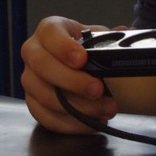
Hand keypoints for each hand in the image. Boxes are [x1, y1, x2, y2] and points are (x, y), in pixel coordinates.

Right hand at [20, 17, 116, 133]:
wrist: (77, 66)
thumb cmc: (85, 49)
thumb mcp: (98, 37)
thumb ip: (111, 37)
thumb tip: (126, 33)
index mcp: (48, 30)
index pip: (50, 33)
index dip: (63, 47)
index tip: (82, 59)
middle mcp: (33, 52)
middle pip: (43, 66)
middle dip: (73, 81)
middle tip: (98, 90)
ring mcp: (30, 80)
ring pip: (45, 96)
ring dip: (78, 107)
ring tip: (105, 109)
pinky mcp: (33, 104)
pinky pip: (47, 118)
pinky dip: (72, 124)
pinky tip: (92, 122)